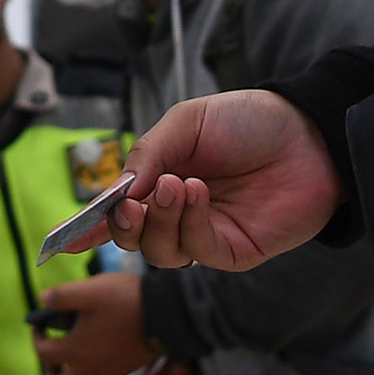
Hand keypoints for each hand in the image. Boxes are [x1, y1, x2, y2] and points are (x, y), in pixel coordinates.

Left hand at [37, 269, 151, 374]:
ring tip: (77, 348)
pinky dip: (95, 368)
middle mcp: (90, 371)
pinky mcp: (126, 372)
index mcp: (74, 352)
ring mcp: (109, 374)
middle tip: (55, 352)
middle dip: (54, 372)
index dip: (36, 338)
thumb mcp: (88, 291)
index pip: (43, 354)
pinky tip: (99, 346)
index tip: (39, 324)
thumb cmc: (124, 301)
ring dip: (75, 371)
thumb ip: (61, 296)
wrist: (166, 315)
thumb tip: (42, 300)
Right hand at [109, 91, 342, 267]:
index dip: (90, 226)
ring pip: (161, 252)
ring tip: (176, 184)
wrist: (309, 133)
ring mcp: (206, 234)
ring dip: (159, 221)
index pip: (119, 211)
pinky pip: (198, 251)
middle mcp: (179, 213)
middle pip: (134, 240)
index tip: (65, 237)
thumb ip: (149, 153)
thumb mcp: (188, 122)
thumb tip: (118, 192)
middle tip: (132, 204)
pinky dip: (190, 224)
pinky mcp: (235, 251)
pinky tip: (197, 193)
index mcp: (161, 180)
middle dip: (123, 226)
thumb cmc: (250, 122)